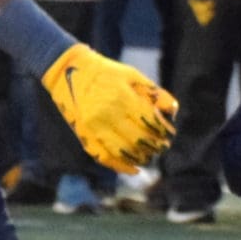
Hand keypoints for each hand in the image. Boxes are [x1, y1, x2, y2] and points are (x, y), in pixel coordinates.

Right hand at [41, 43, 177, 173]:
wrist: (68, 70)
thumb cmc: (106, 72)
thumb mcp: (132, 75)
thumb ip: (153, 92)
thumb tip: (172, 112)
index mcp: (121, 97)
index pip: (149, 122)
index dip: (163, 131)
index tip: (169, 133)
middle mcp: (106, 114)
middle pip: (138, 140)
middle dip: (155, 146)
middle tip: (163, 146)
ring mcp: (93, 127)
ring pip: (122, 153)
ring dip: (141, 158)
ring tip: (150, 155)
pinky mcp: (84, 135)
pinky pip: (103, 157)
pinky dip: (120, 167)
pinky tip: (134, 169)